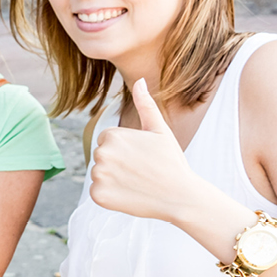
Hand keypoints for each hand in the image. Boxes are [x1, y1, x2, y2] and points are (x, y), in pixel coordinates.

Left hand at [89, 79, 206, 223]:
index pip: (107, 140)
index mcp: (112, 136)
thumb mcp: (159, 130)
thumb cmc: (171, 161)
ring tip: (136, 182)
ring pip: (99, 174)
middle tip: (140, 170)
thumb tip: (140, 80)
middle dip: (117, 163)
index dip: (125, 149)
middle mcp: (101, 154)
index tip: (141, 156)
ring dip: (113, 179)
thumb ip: (145, 104)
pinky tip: (129, 194)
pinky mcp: (98, 195)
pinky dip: (110, 195)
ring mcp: (98, 175)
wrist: (179, 196)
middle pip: (101, 156)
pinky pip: (97, 192)